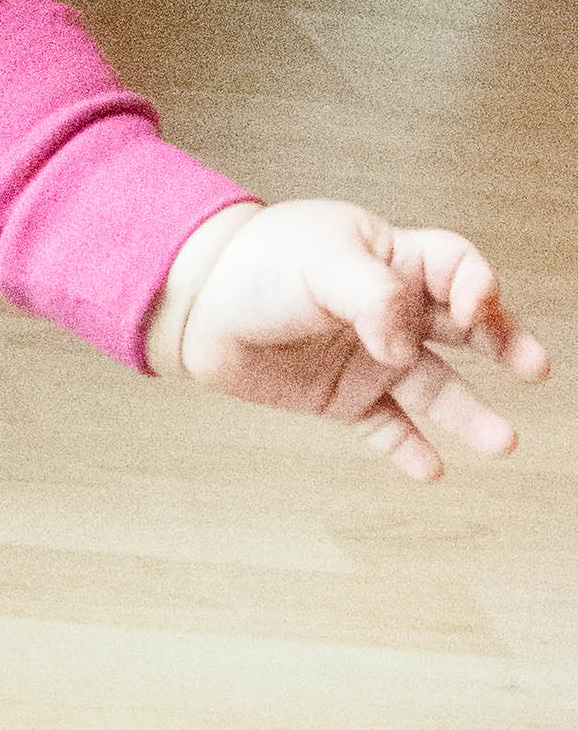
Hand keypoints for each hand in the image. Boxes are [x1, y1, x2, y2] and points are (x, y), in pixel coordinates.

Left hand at [148, 198, 549, 479]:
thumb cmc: (257, 263)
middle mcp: (392, 310)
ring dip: (468, 413)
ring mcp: (371, 355)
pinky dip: (410, 449)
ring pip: (435, 386)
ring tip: (501, 440)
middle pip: (464, 328)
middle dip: (503, 344)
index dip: (476, 284)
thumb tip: (404, 344)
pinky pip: (387, 426)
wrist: (195, 305)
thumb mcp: (322, 260)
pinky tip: (432, 470)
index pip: (456, 266)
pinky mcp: (343, 396)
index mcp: (392, 259)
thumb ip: (373, 297)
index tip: (476, 307)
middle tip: (533, 367)